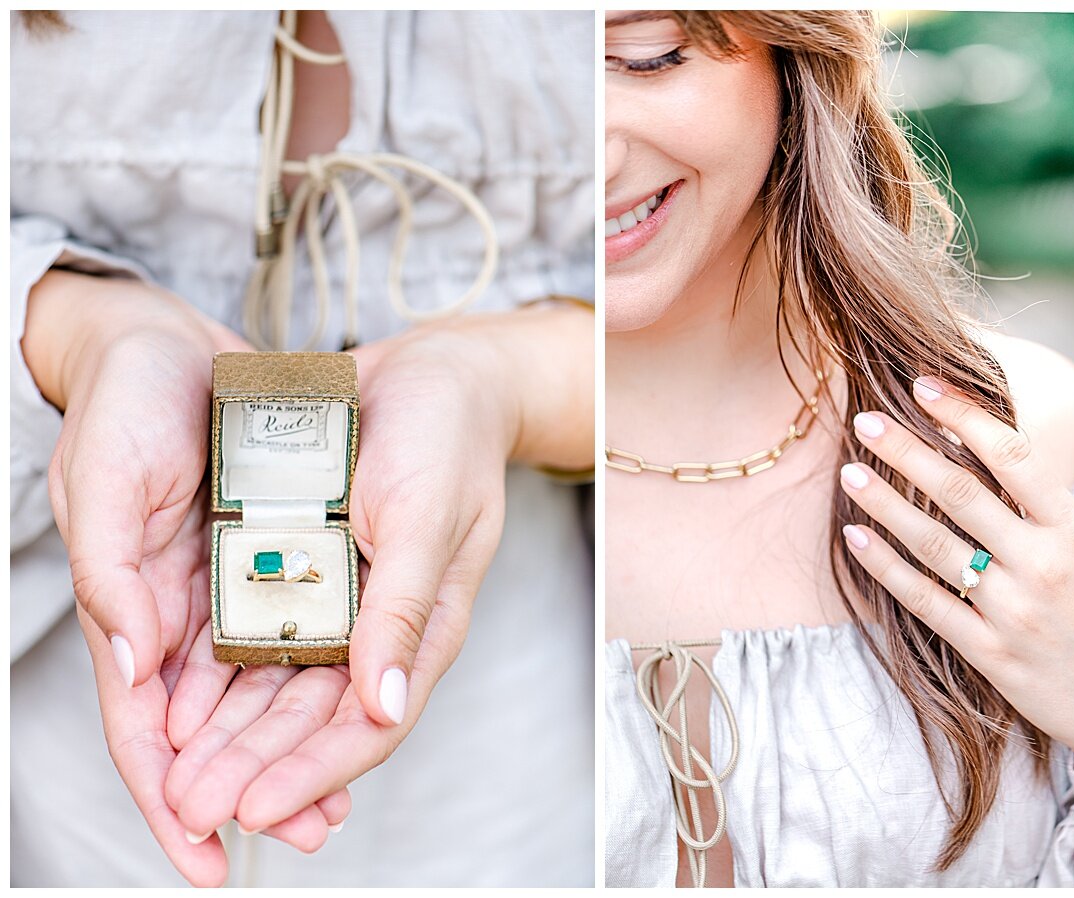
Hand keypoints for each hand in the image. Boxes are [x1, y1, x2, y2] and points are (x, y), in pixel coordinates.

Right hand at [25, 272, 338, 882]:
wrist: (169, 343)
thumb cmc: (125, 403)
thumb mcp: (106, 474)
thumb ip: (112, 567)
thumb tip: (135, 659)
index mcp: (128, 606)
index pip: (141, 725)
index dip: (166, 794)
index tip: (200, 854)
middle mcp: (175, 612)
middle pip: (210, 726)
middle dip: (249, 784)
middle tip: (305, 832)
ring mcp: (222, 589)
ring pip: (255, 691)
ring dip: (288, 745)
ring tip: (334, 798)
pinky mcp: (264, 557)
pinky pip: (291, 632)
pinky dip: (312, 676)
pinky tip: (349, 702)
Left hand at [166, 302, 592, 834]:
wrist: (430, 370)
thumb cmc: (448, 438)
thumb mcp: (428, 520)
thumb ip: (405, 613)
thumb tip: (385, 707)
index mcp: (422, 626)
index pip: (371, 723)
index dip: (314, 772)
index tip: (255, 808)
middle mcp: (378, 624)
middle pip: (313, 716)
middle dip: (254, 765)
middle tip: (192, 805)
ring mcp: (340, 597)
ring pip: (278, 684)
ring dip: (230, 731)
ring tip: (174, 771)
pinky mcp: (304, 566)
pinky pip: (258, 628)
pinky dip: (223, 668)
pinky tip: (180, 697)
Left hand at [838, 375, 1073, 823]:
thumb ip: (1043, 512)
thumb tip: (982, 454)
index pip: (1014, 457)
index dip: (963, 416)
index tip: (923, 385)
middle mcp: (1046, 566)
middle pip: (962, 494)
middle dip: (908, 451)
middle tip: (865, 420)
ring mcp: (1015, 612)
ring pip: (935, 545)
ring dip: (885, 505)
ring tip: (850, 472)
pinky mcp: (991, 655)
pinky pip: (926, 602)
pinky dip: (887, 568)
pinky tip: (858, 538)